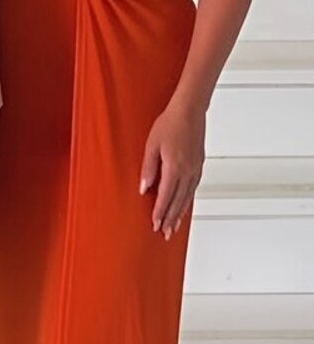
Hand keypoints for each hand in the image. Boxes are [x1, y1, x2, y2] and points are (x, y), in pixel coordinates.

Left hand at [139, 101, 205, 237]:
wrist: (189, 110)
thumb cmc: (170, 123)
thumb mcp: (151, 145)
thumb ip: (148, 169)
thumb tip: (144, 188)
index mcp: (174, 168)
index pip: (165, 197)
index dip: (160, 213)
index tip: (155, 225)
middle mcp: (187, 171)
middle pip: (178, 202)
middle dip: (170, 219)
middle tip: (165, 233)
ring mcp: (195, 169)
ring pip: (187, 197)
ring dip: (180, 213)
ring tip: (174, 226)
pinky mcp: (199, 165)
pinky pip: (193, 188)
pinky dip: (188, 200)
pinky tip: (184, 205)